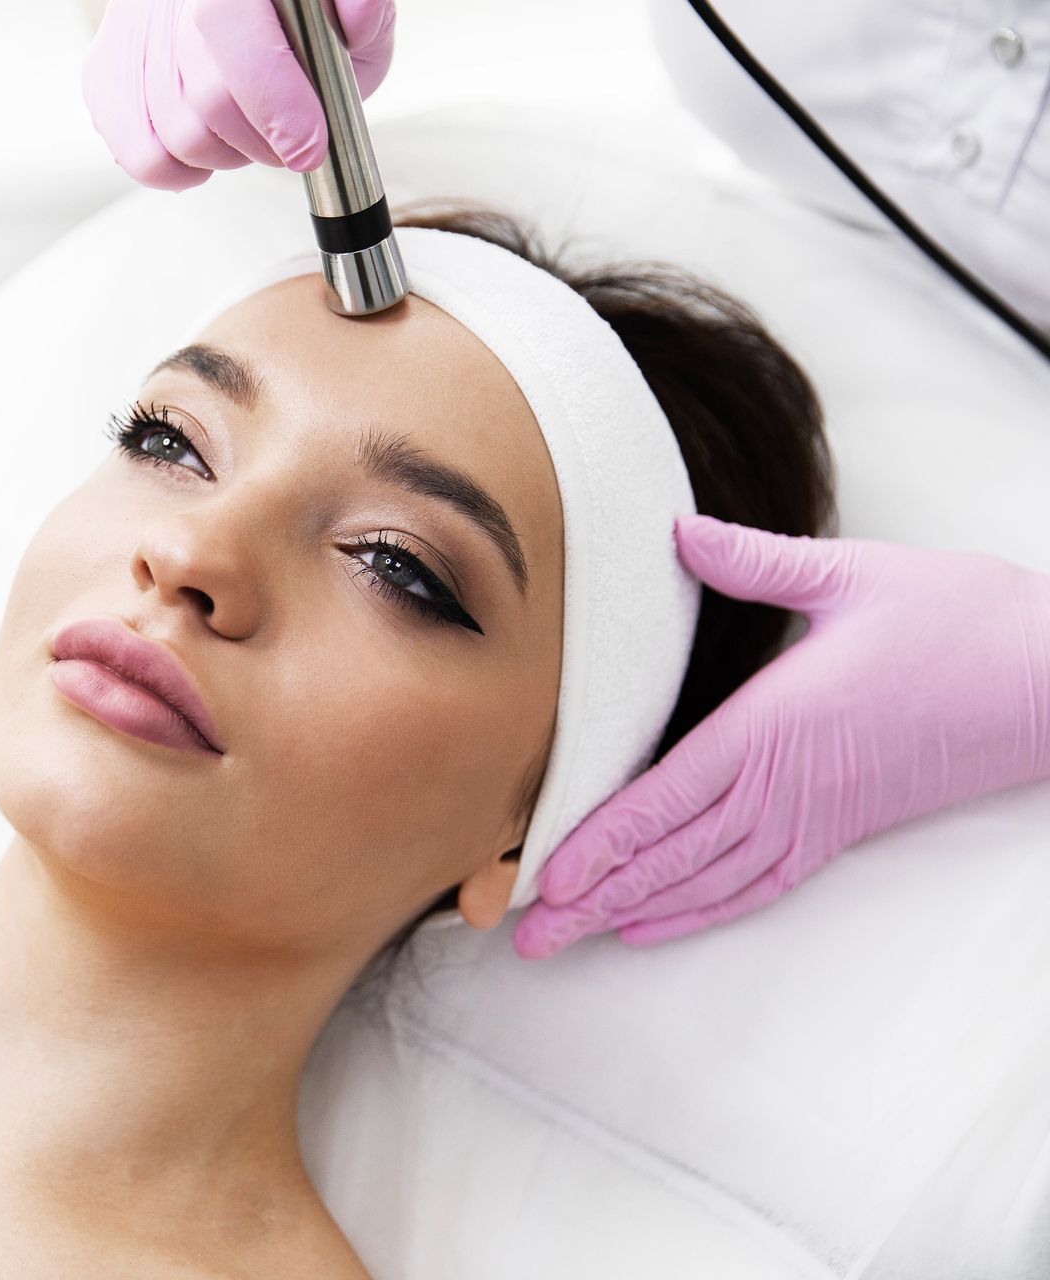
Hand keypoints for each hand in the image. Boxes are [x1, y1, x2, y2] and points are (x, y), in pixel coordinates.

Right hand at [81, 0, 395, 190]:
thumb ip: (360, 7)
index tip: (308, 145)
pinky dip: (183, 170)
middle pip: (206, 99)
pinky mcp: (106, 74)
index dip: (273, 101)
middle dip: (263, 139)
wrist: (228, 1)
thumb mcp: (341, 1)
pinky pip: (141, 157)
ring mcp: (130, 35)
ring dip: (228, 152)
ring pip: (178, 136)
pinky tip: (210, 145)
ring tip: (250, 127)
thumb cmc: (292, 11)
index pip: (227, 31)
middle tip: (294, 138)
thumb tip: (356, 20)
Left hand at [514, 513, 1049, 957]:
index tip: (542, 876)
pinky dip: (700, 910)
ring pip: (704, 880)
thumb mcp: (851, 574)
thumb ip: (753, 561)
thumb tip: (676, 530)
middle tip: (524, 934)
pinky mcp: (838, 830)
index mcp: (771, 725)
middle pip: (670, 855)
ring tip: (567, 939)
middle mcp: (783, 785)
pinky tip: (652, 925)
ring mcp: (812, 816)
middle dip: (592, 896)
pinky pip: (757, 884)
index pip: (664, 797)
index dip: (599, 843)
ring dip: (631, 910)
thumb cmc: (956, 618)